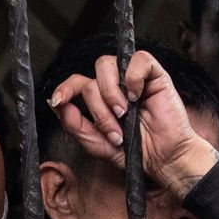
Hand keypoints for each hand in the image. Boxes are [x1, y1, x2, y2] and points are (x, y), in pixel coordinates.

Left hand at [49, 48, 218, 197]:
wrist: (163, 159)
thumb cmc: (134, 151)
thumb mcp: (97, 144)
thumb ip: (75, 125)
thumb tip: (55, 104)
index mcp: (99, 100)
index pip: (76, 84)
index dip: (64, 88)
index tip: (58, 100)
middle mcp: (113, 86)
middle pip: (90, 81)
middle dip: (98, 110)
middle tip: (115, 132)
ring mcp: (132, 78)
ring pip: (106, 66)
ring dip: (111, 93)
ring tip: (125, 114)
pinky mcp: (153, 74)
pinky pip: (138, 59)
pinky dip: (133, 77)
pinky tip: (137, 96)